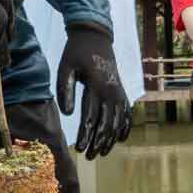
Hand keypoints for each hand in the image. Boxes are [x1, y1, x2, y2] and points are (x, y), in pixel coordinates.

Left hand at [54, 23, 131, 157]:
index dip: (86, 135)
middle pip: (106, 124)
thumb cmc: (76, 52)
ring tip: (101, 153)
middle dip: (98, 142)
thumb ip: (65, 89)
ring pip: (118, 122)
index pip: (91, 117)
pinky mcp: (122, 91)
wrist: (95, 36)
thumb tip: (68, 114)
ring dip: (110, 139)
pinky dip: (125, 127)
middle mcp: (112, 91)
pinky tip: (120, 140)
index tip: (79, 149)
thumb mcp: (65, 67)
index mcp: (97, 86)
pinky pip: (126, 113)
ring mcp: (119, 91)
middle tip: (89, 157)